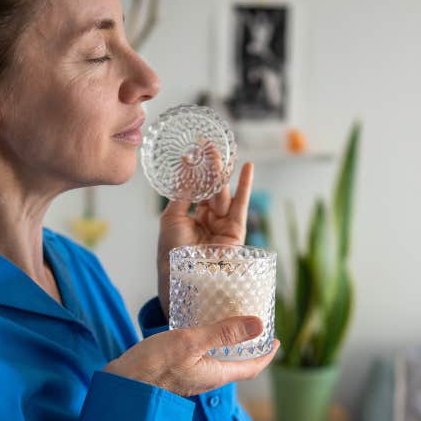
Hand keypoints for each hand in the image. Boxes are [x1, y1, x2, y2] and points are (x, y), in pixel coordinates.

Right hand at [104, 314, 278, 397]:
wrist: (121, 387)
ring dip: (227, 347)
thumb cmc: (152, 366)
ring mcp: (189, 378)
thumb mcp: (190, 342)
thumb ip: (223, 333)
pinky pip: (200, 359)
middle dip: (248, 349)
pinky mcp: (174, 373)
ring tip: (227, 326)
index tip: (275, 339)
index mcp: (215, 374)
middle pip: (236, 366)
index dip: (266, 354)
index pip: (251, 367)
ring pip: (217, 362)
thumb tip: (258, 324)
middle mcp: (206, 379)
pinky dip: (207, 346)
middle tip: (253, 328)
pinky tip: (196, 332)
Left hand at [157, 161, 254, 317]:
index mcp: (190, 217)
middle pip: (211, 188)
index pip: (195, 189)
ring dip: (221, 172)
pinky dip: (245, 186)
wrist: (182, 276)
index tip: (194, 149)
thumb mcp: (172, 218)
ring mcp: (222, 224)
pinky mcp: (235, 231)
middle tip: (207, 144)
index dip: (195, 170)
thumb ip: (183, 195)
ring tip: (219, 151)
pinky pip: (241, 205)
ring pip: (223, 193)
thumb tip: (188, 169)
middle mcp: (207, 219)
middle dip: (209, 166)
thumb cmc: (172, 252)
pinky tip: (248, 167)